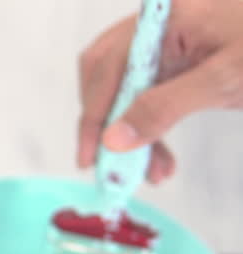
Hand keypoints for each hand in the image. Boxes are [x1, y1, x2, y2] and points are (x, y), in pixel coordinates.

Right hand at [77, 0, 242, 183]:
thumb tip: (114, 140)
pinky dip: (148, 127)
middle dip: (106, 125)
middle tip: (113, 168)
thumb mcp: (224, 80)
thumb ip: (165, 107)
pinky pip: (148, 93)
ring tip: (152, 172)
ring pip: (125, 88)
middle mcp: (158, 26)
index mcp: (164, 20)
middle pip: (105, 75)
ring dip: (129, 132)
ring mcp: (169, 42)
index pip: (108, 68)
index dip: (94, 116)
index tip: (90, 157)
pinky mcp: (182, 60)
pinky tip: (161, 156)